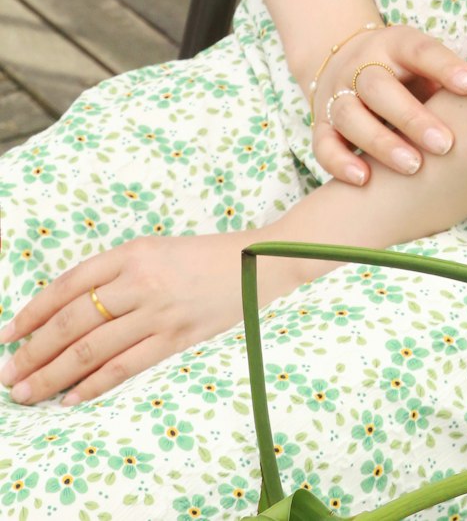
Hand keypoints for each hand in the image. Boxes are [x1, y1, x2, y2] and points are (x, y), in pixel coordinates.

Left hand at [0, 229, 301, 407]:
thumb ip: (116, 273)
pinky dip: (93, 385)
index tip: (9, 334)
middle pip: (73, 321)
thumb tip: (67, 311)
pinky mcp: (176, 338)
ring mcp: (159, 311)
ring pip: (91, 349)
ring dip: (53, 374)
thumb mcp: (156, 249)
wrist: (259, 263)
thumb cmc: (202, 257)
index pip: (69, 284)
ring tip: (27, 392)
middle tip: (8, 374)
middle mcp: (141, 280)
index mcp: (133, 251)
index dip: (34, 311)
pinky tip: (69, 399)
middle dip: (34, 351)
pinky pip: (125, 367)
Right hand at [312, 25, 466, 185]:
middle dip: (412, 117)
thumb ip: (446, 79)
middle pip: (379, 87)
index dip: (445, 66)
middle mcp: (361, 66)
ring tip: (414, 167)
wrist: (345, 60)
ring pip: (349, 116)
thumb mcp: (423, 62)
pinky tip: (365, 179)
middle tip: (445, 145)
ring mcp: (336, 94)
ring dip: (381, 143)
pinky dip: (340, 162)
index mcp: (394, 44)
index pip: (419, 50)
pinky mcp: (320, 123)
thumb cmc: (404, 71)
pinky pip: (323, 144)